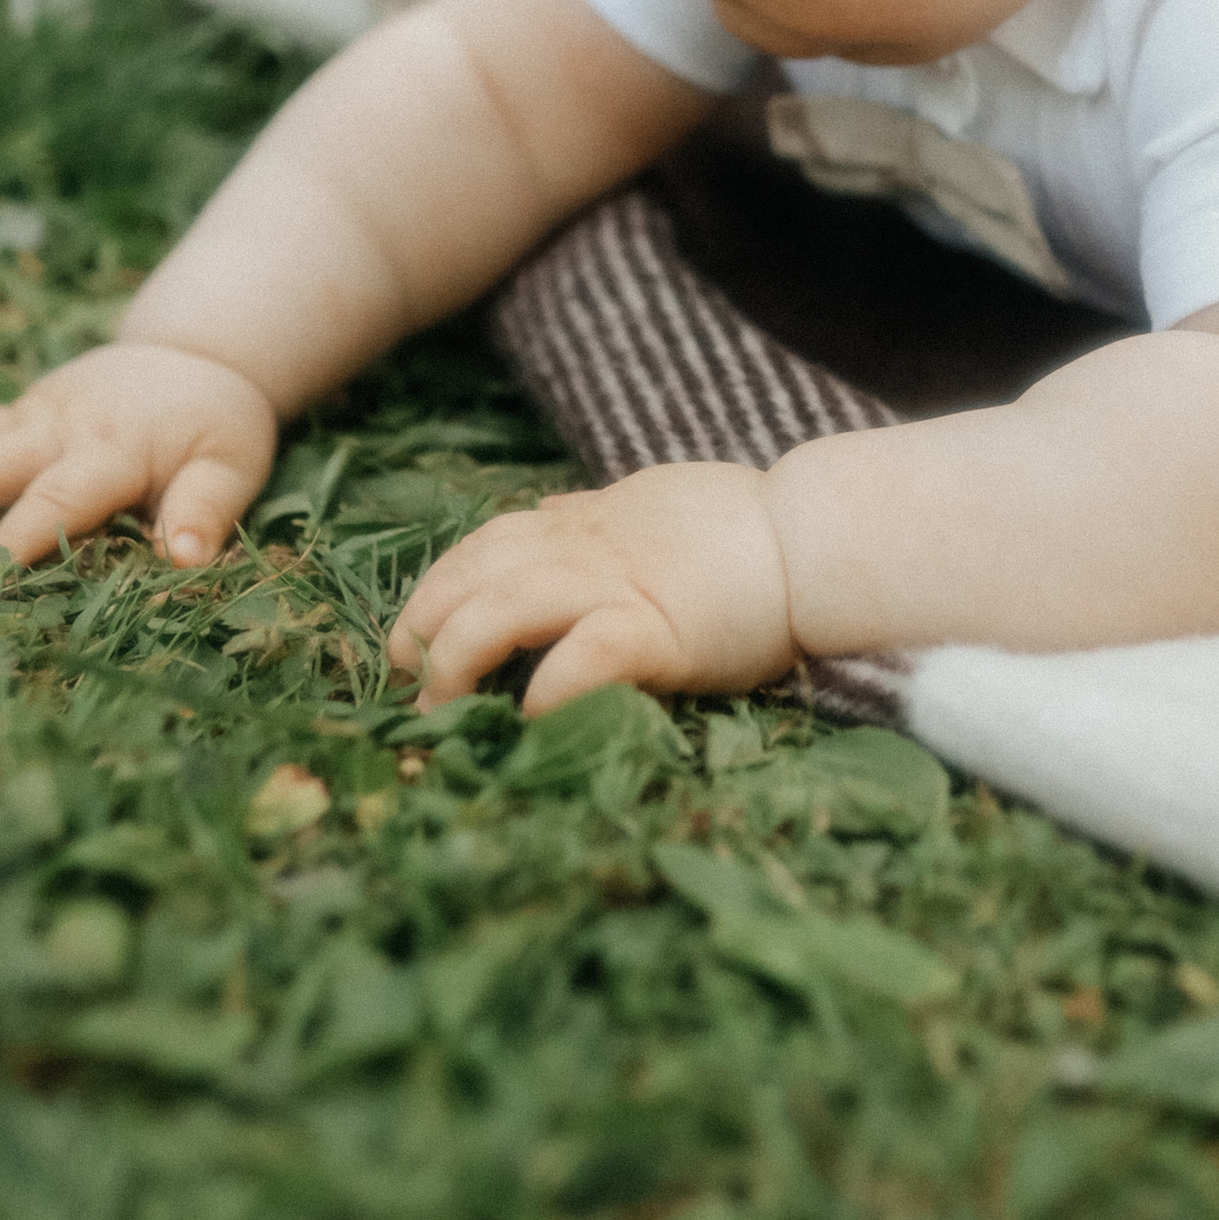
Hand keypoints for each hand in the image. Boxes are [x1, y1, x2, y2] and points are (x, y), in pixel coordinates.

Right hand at [0, 342, 277, 569]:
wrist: (193, 354)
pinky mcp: (13, 411)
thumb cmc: (215, 423)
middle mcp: (59, 427)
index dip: (18, 536)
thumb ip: (207, 507)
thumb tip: (183, 557)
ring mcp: (29, 415)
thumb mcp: (234, 462)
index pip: (59, 497)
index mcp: (113, 448)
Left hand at [388, 462, 793, 713]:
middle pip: (475, 575)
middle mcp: (587, 549)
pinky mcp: (657, 630)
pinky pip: (582, 656)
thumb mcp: (650, 501)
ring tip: (438, 706)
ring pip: (504, 608)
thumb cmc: (741, 528)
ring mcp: (618, 586)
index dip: (439, 583)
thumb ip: (594, 513)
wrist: (813, 538)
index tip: (413, 627)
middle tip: (405, 674)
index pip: (487, 543)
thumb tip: (545, 514)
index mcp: (586, 524)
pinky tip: (527, 718)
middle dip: (426, 624)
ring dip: (457, 658)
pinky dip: (545, 688)